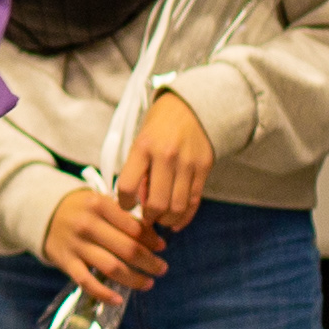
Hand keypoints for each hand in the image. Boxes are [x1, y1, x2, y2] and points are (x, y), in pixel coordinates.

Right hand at [39, 185, 168, 307]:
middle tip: (162, 268)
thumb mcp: (101, 202)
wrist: (43, 213)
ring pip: (112, 267)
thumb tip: (154, 238)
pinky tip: (118, 299)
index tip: (162, 247)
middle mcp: (87, 224)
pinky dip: (103, 293)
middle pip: (127, 249)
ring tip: (148, 283)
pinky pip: (86, 282)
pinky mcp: (65, 262)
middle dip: (149, 262)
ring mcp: (75, 245)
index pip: (133, 227)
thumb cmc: (82, 209)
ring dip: (134, 279)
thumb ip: (124, 216)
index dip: (152, 240)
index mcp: (99, 205)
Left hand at [113, 89, 217, 231]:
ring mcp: (187, 163)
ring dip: (166, 220)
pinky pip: (194, 201)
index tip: (126, 205)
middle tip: (146, 218)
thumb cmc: (159, 124)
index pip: (127, 186)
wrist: (191, 105)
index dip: (123, 203)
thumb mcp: (140, 140)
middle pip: (156, 203)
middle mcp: (166, 155)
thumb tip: (138, 202)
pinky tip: (176, 222)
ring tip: (161, 219)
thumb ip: (138, 169)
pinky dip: (184, 217)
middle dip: (149, 218)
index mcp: (143, 146)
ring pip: (177, 207)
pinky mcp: (204, 168)